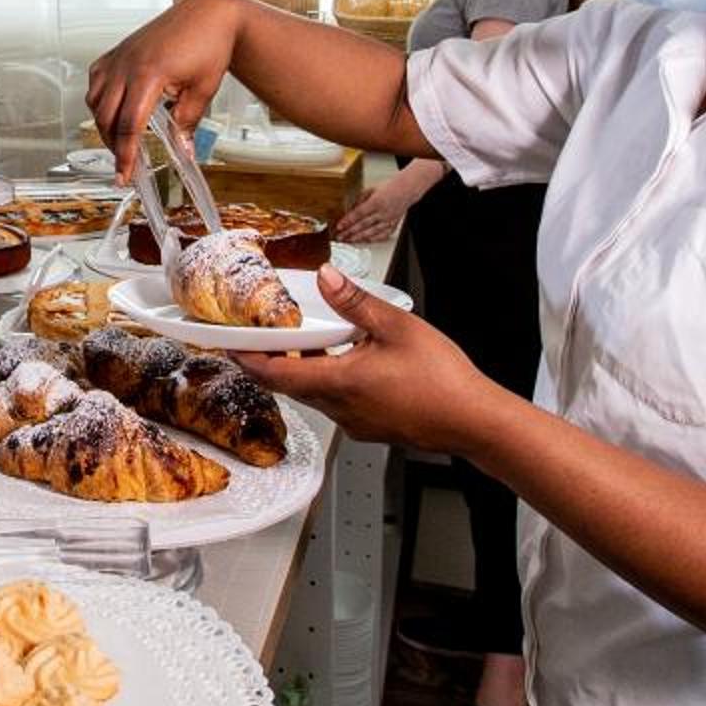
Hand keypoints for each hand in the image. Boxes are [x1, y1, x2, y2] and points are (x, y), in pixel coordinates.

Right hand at [85, 0, 244, 182]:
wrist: (208, 14)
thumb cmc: (209, 44)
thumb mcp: (203, 90)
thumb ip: (188, 123)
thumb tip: (182, 151)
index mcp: (150, 74)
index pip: (130, 125)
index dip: (126, 155)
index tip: (125, 174)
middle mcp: (128, 64)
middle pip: (106, 117)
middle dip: (113, 145)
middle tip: (126, 164)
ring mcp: (120, 56)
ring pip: (95, 100)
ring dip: (104, 124)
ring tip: (121, 139)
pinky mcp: (118, 51)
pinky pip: (96, 80)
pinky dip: (99, 99)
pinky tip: (113, 108)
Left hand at [231, 265, 508, 447]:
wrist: (475, 422)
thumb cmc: (444, 382)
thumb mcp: (397, 327)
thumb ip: (355, 301)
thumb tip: (327, 278)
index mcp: (339, 383)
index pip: (275, 374)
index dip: (248, 359)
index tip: (230, 345)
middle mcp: (341, 409)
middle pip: (290, 386)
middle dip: (270, 362)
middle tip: (258, 339)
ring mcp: (356, 422)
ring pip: (314, 395)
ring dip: (301, 372)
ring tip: (300, 345)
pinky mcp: (372, 427)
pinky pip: (337, 403)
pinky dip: (328, 382)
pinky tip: (345, 363)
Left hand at [333, 167, 426, 243]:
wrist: (407, 190)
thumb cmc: (390, 187)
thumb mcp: (372, 189)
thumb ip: (360, 199)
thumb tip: (349, 208)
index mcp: (377, 201)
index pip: (359, 213)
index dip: (348, 221)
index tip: (339, 226)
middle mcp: (383, 212)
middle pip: (363, 225)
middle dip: (350, 232)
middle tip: (340, 236)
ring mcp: (389, 220)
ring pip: (372, 232)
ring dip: (359, 237)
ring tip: (349, 240)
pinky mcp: (394, 224)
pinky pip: (382, 235)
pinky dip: (373, 239)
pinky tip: (365, 241)